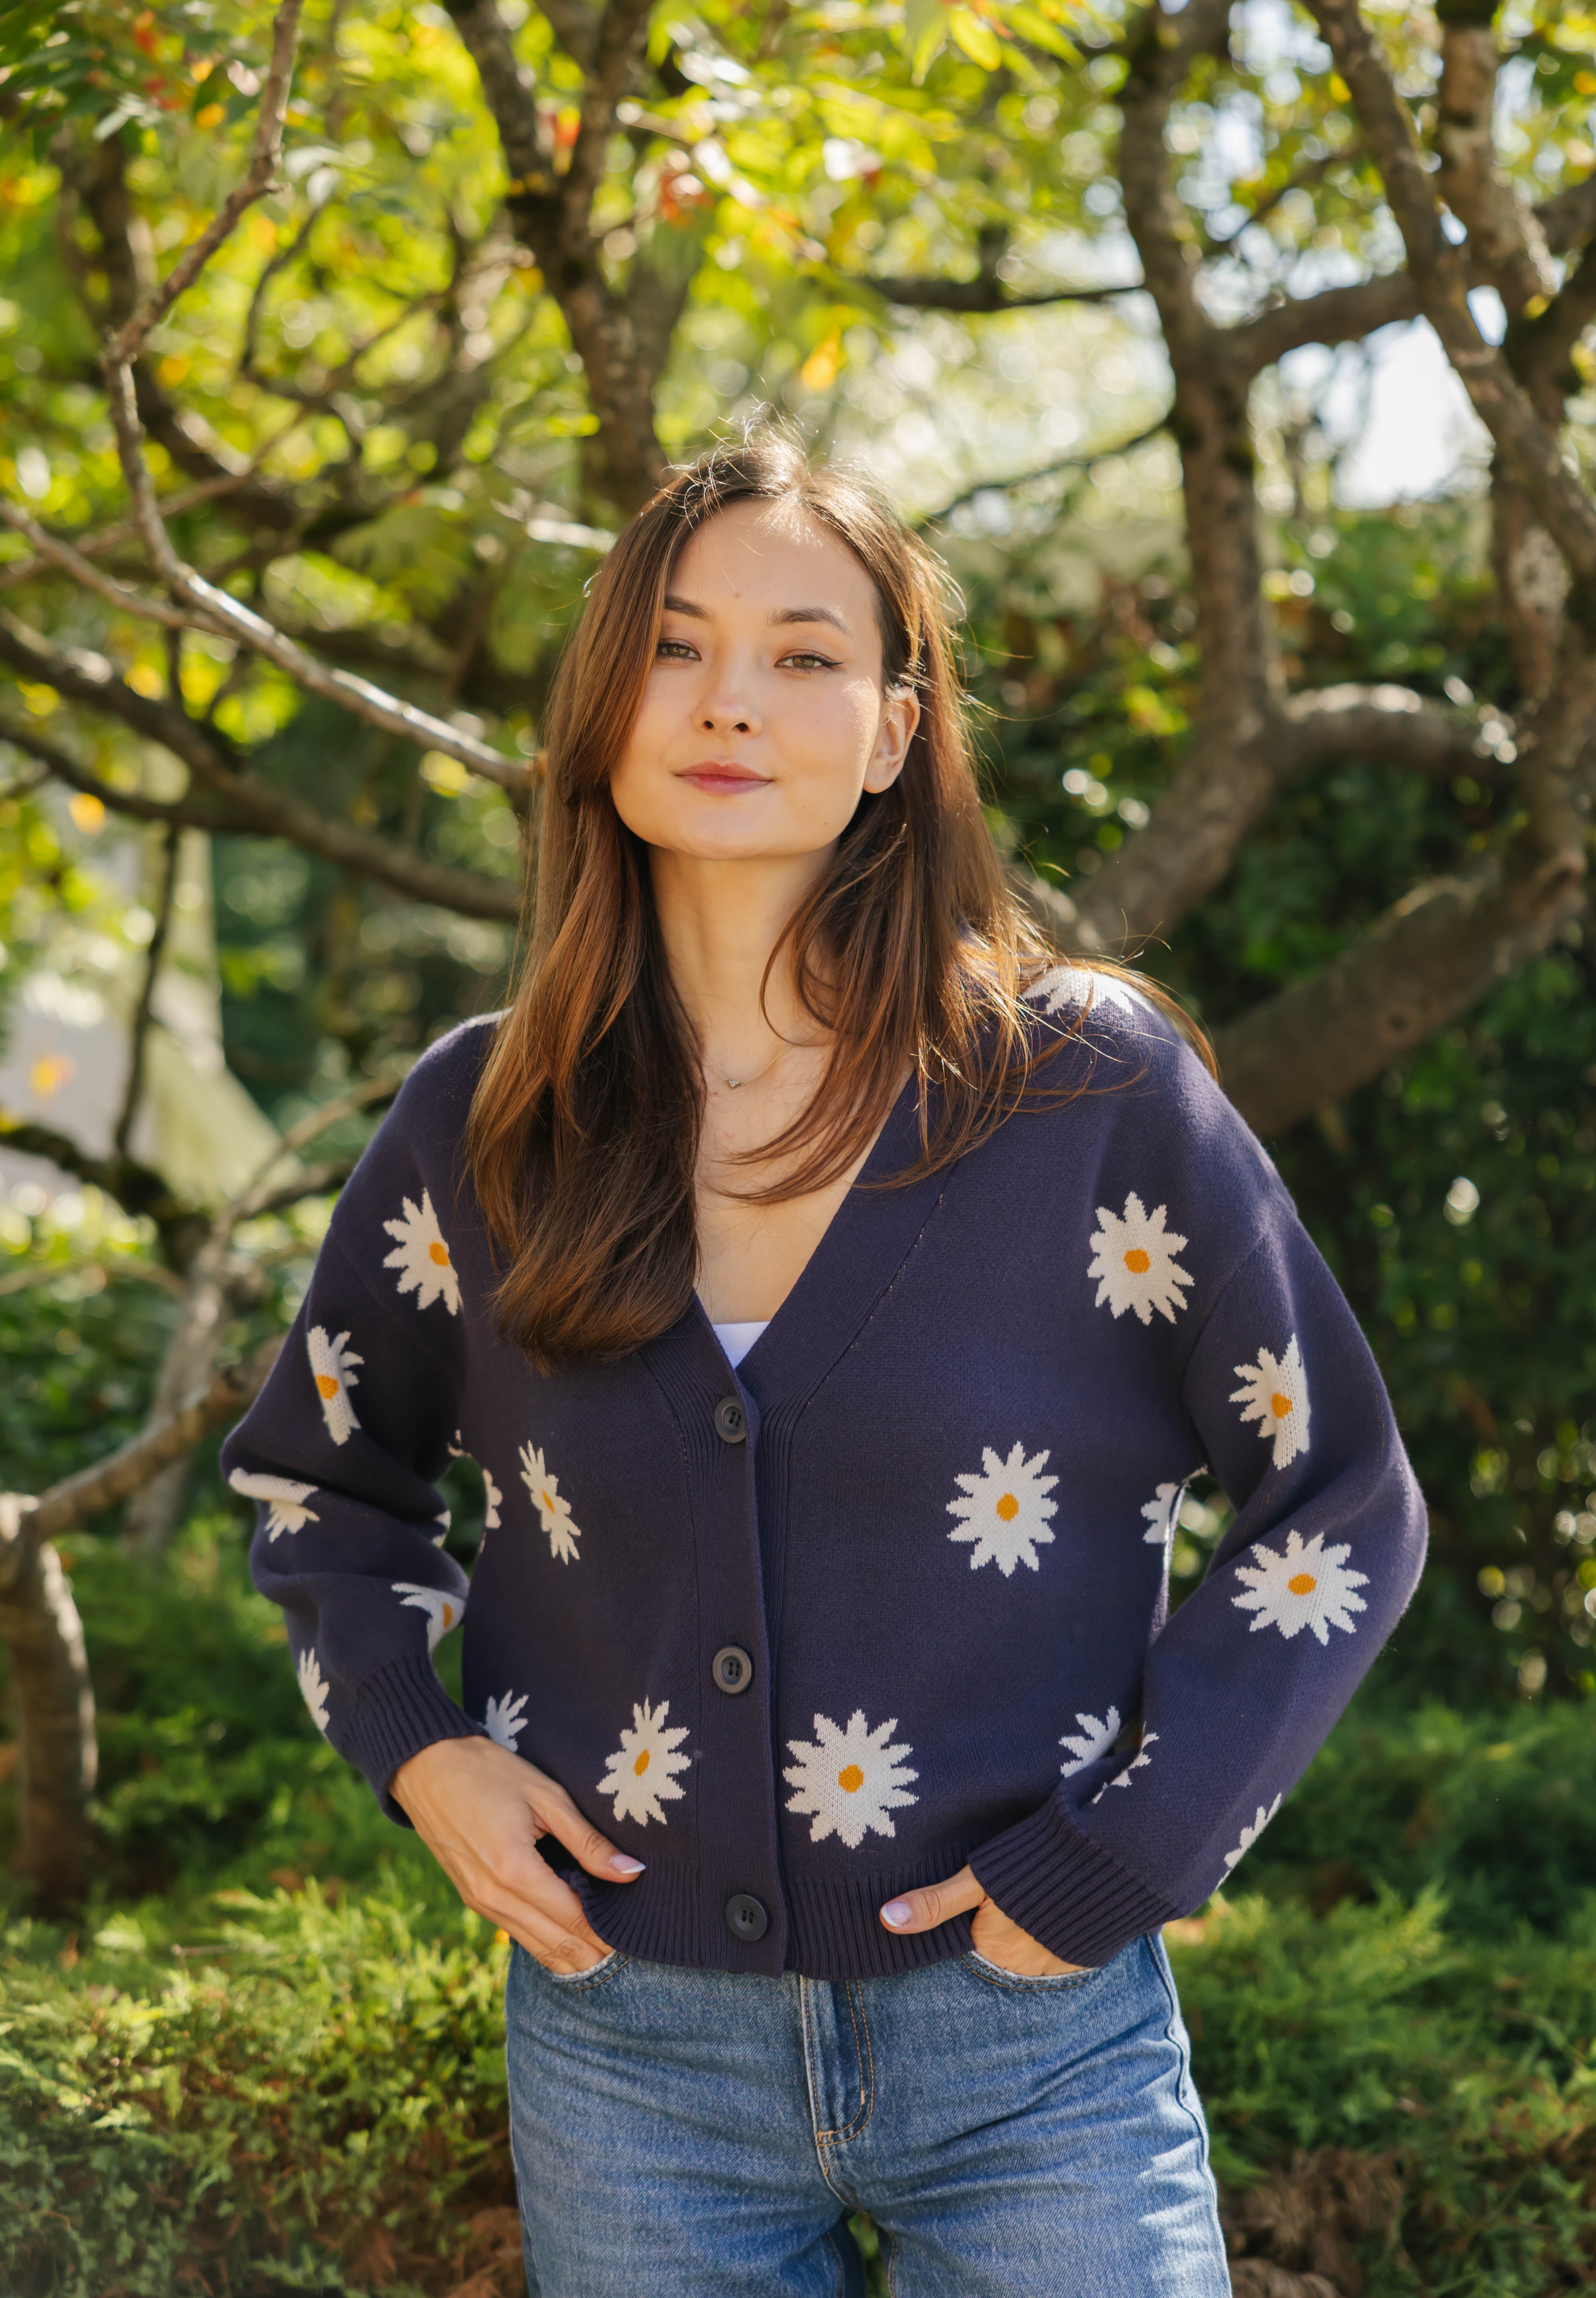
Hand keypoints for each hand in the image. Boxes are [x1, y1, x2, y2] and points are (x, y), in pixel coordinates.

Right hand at [391, 1735, 640, 1972]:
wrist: (426, 1768)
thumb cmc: (490, 1772)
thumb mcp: (547, 1797)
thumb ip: (589, 1842)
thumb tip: (631, 1873)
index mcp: (515, 1871)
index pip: (573, 1919)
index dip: (606, 1936)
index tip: (636, 1941)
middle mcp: (493, 1897)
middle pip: (554, 1944)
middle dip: (592, 1956)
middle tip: (629, 1959)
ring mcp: (479, 1902)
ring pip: (533, 1946)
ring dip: (569, 1956)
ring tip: (605, 1958)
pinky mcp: (472, 1897)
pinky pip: (514, 1931)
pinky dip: (543, 1941)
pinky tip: (566, 1941)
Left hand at [879, 1863, 1086, 1976]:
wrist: (1108, 1861)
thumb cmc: (1034, 1866)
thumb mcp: (977, 1879)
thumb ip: (934, 1903)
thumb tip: (885, 1920)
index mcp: (992, 1952)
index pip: (968, 1945)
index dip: (969, 1923)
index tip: (973, 1904)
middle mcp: (1024, 1969)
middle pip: (999, 1950)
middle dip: (1000, 1930)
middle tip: (1006, 1898)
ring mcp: (1057, 1966)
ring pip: (1029, 1951)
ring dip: (1028, 1933)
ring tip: (1031, 1900)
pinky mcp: (1085, 1956)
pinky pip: (1059, 1950)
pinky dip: (1054, 1933)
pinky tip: (1055, 1908)